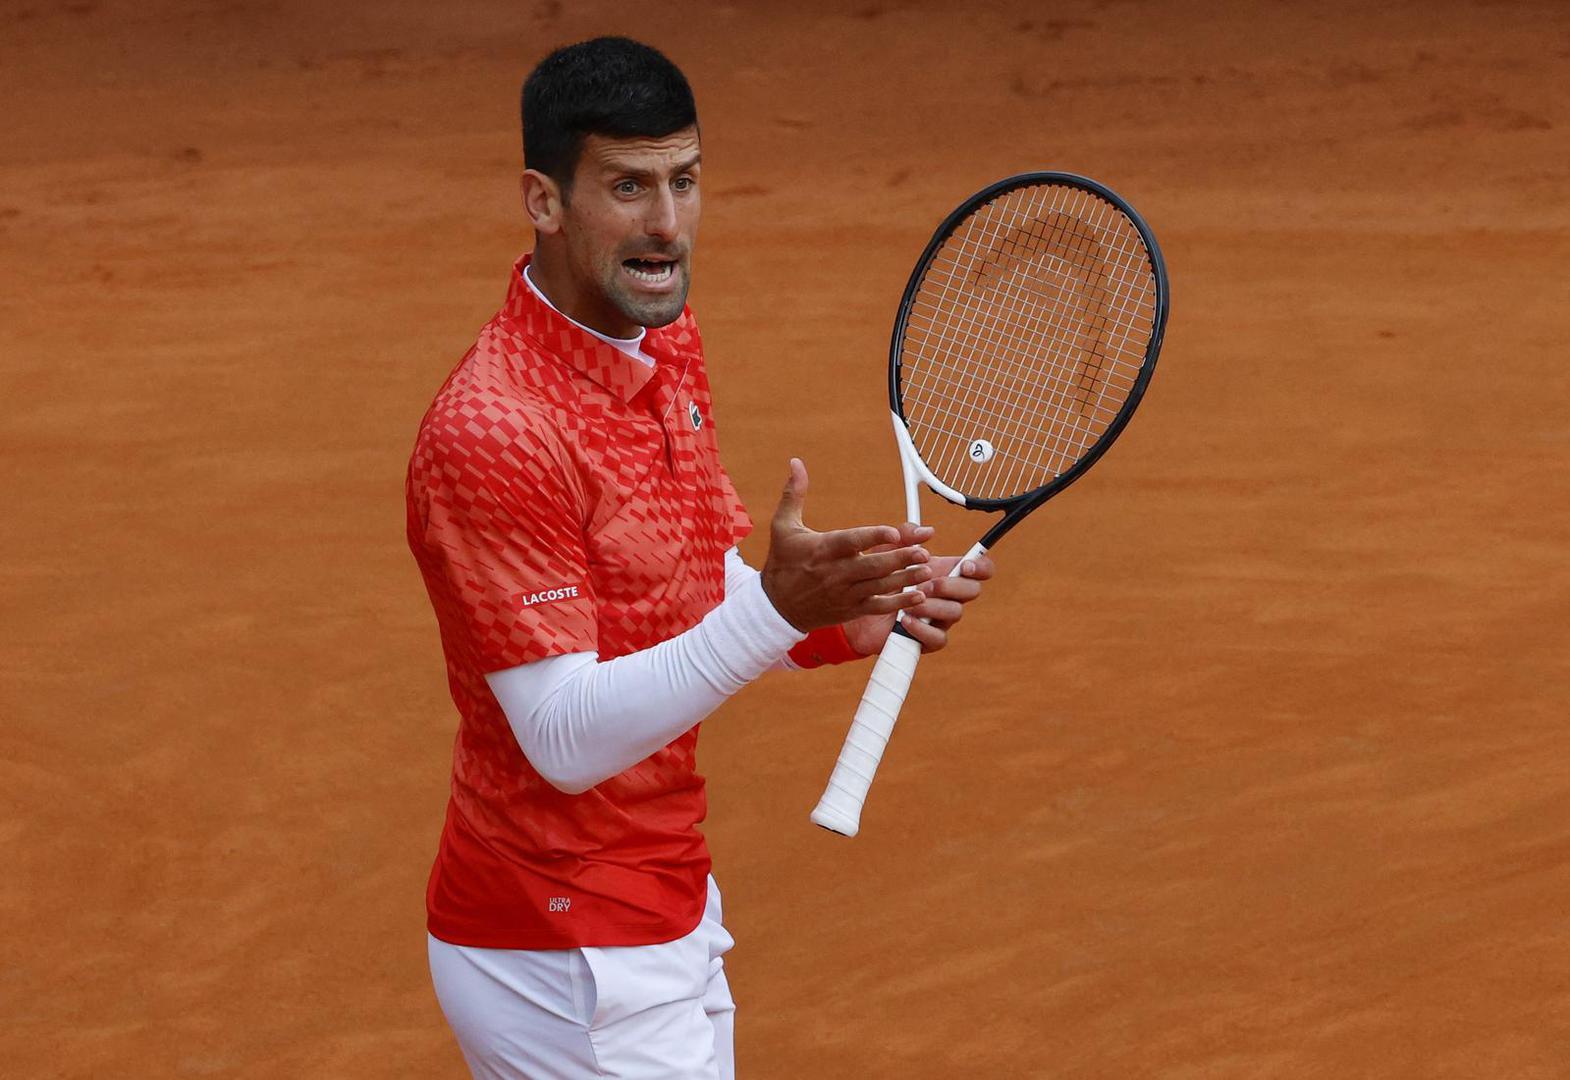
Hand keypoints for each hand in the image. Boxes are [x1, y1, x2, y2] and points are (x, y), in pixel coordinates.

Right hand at [761, 458, 932, 631]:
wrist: (776, 609)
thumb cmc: (782, 563)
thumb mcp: (782, 527)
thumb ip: (794, 494)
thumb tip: (795, 462)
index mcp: (822, 550)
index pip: (851, 542)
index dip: (873, 537)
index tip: (894, 532)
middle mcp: (836, 573)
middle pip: (872, 566)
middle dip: (900, 558)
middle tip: (924, 551)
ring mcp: (845, 594)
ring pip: (880, 586)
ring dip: (906, 578)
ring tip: (928, 568)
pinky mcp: (851, 610)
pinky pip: (878, 607)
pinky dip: (900, 603)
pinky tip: (920, 595)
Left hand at [843, 526, 994, 654]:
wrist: (855, 607)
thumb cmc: (876, 577)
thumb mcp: (886, 551)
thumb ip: (905, 536)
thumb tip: (926, 531)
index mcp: (944, 572)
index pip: (978, 569)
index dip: (980, 566)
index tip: (965, 566)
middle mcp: (947, 595)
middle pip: (972, 590)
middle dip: (952, 586)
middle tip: (927, 585)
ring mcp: (939, 618)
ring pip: (955, 613)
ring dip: (933, 606)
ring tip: (908, 604)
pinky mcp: (927, 639)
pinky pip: (939, 639)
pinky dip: (923, 629)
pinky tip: (904, 620)